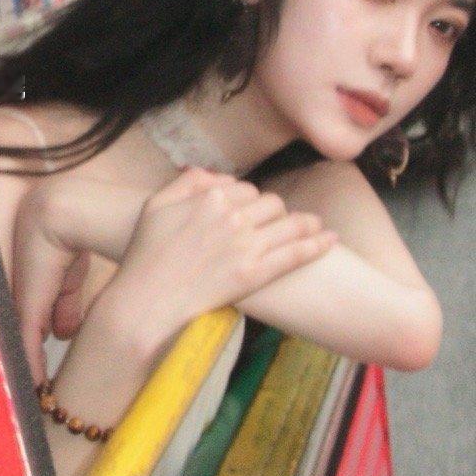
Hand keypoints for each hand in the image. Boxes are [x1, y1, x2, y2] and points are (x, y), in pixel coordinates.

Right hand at [12, 168, 335, 381]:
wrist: (147, 299)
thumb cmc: (145, 254)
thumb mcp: (156, 205)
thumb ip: (186, 183)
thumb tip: (213, 175)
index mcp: (210, 197)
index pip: (245, 189)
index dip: (249, 200)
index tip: (251, 211)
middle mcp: (232, 216)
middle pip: (271, 204)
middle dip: (275, 211)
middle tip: (278, 223)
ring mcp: (246, 245)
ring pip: (290, 224)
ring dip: (307, 223)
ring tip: (316, 226)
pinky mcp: (255, 274)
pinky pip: (296, 254)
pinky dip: (317, 245)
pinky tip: (330, 240)